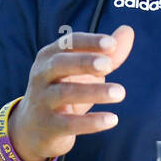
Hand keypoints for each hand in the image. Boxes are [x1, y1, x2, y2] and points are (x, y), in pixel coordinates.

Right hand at [6, 25, 134, 160]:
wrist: (32, 129)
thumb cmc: (64, 90)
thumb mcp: (83, 72)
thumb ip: (107, 54)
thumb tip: (128, 30)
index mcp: (49, 56)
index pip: (68, 43)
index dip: (89, 42)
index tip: (111, 44)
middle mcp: (41, 75)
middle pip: (60, 64)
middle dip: (84, 62)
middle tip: (108, 65)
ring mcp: (42, 101)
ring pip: (64, 93)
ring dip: (93, 92)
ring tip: (120, 92)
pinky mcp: (48, 126)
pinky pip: (68, 124)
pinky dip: (90, 122)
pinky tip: (112, 119)